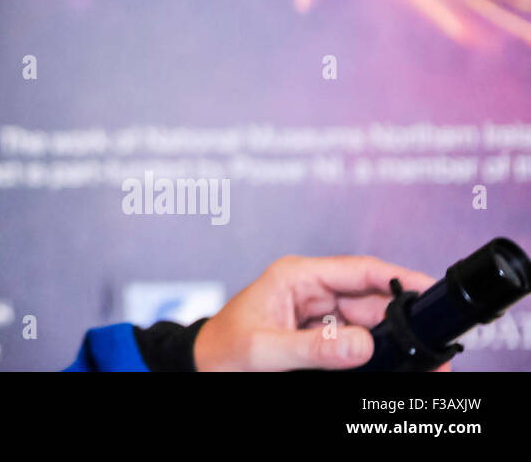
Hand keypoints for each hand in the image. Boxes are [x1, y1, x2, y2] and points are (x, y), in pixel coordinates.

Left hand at [193, 254, 453, 371]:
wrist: (201, 367)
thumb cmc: (220, 350)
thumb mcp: (264, 349)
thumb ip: (312, 348)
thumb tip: (363, 345)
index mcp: (296, 277)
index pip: (359, 270)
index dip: (399, 278)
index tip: (432, 290)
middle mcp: (311, 291)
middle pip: (371, 302)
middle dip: (403, 322)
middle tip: (435, 348)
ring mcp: (317, 316)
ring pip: (368, 326)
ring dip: (392, 343)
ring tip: (421, 363)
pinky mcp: (318, 338)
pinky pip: (354, 345)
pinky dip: (373, 356)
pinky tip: (392, 366)